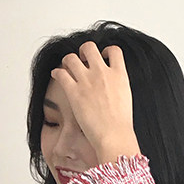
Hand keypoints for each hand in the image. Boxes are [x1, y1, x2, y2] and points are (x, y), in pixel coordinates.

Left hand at [50, 42, 139, 161]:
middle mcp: (102, 73)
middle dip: (83, 51)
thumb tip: (112, 87)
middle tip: (82, 59)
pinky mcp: (74, 92)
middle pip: (89, 47)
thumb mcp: (126, 99)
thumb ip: (118, 87)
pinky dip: (56, 72)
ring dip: (68, 60)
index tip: (103, 56)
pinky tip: (57, 75)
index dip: (106, 51)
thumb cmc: (121, 124)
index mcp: (119, 75)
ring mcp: (87, 81)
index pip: (114, 51)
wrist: (114, 136)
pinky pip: (60, 73)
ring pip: (71, 57)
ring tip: (67, 67)